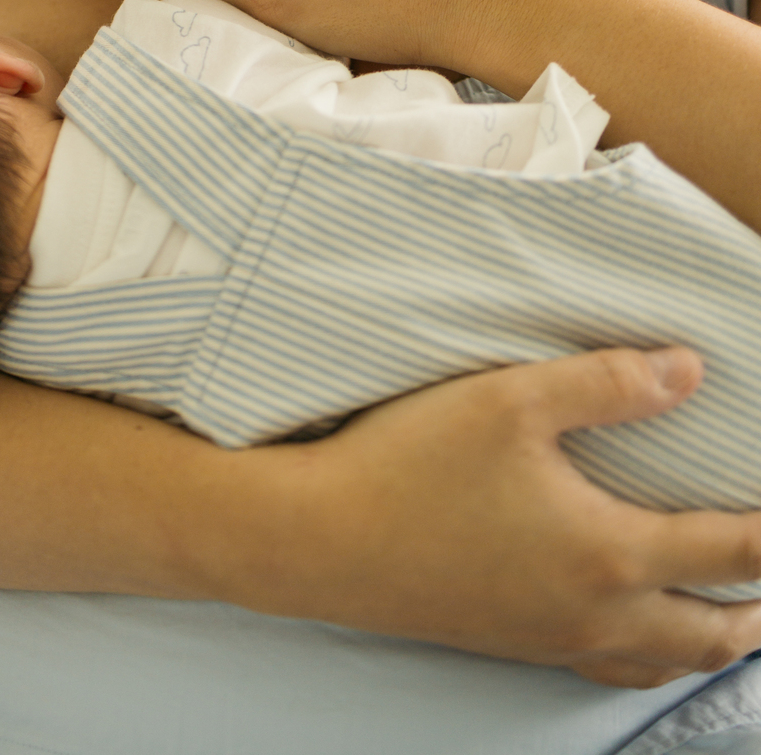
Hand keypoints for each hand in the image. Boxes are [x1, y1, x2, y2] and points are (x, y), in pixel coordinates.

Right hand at [219, 346, 760, 685]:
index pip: (735, 553)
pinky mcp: (512, 643)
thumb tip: (691, 370)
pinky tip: (632, 629)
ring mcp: (551, 638)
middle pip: (715, 631)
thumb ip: (608, 383)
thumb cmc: (411, 463)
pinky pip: (610, 669)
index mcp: (610, 554)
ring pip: (664, 660)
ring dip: (713, 637)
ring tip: (731, 610)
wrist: (320, 541)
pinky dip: (652, 654)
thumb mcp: (510, 400)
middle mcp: (595, 613)